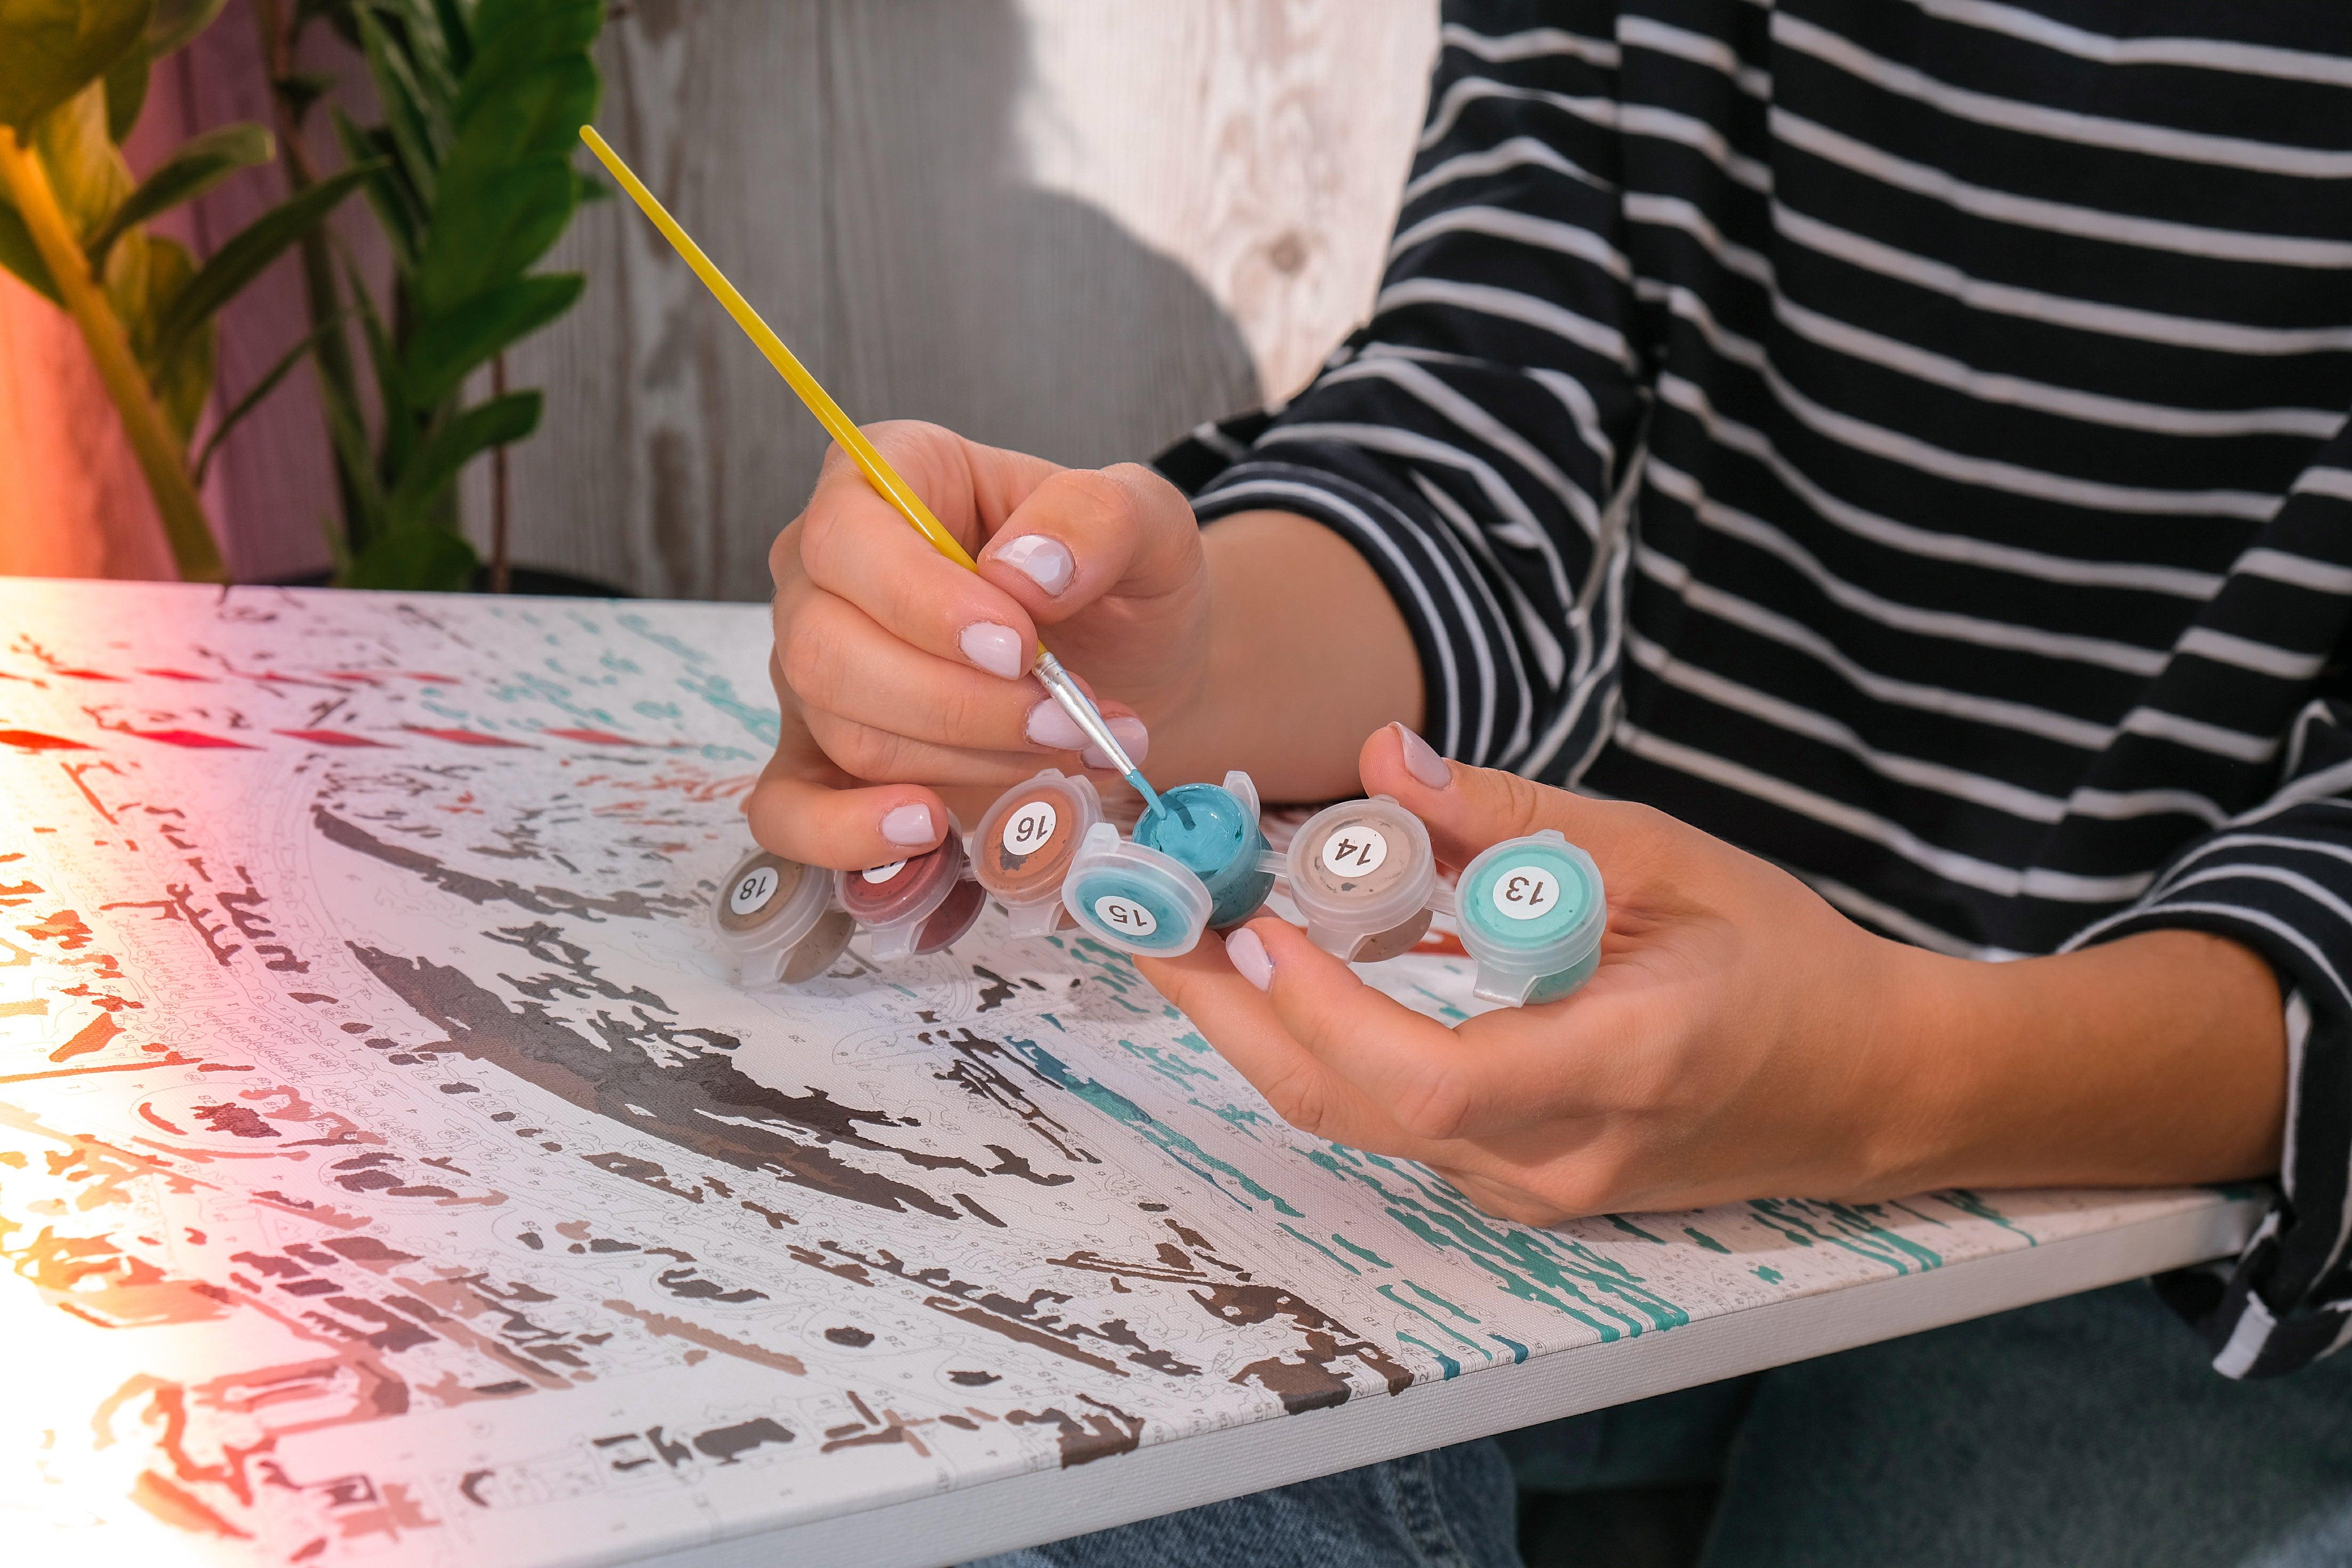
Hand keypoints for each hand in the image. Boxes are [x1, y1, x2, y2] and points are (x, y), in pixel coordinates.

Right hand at [747, 422, 1211, 868]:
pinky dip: (847, 834)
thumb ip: (1097, 519)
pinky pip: (788, 809)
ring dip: (962, 760)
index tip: (1020, 648)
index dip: (921, 600)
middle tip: (1064, 719)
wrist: (1132, 669)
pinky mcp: (824, 758)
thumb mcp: (1147, 524)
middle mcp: (826, 573)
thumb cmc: (1119, 584)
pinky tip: (927, 828)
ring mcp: (814, 670)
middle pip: (826, 647)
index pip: (847, 534)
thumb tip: (1025, 572)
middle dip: (956, 703)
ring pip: (842, 730)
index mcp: (888, 481)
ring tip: (1063, 750)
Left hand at [1139, 726, 2286, 1222]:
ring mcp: (1532, 1189)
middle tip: (1148, 914)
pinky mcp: (1513, 1186)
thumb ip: (1518, 817)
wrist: (1864, 1089)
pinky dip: (1320, 1042)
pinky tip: (1286, 965)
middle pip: (1351, 1109)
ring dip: (1258, 1025)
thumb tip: (1383, 759)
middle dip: (1228, 1013)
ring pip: (1353, 1121)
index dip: (1327, 1011)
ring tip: (1190, 925)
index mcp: (1618, 1070)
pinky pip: (1387, 1121)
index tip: (1255, 927)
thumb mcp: (1667, 858)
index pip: (1433, 1079)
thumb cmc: (1785, 964)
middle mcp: (1558, 1157)